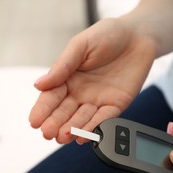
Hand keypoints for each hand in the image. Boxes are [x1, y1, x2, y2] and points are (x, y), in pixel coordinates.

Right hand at [29, 18, 156, 143]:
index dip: (42, 109)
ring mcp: (97, 100)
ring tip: (63, 137)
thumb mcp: (80, 45)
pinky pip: (104, 119)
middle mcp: (81, 92)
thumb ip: (62, 66)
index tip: (34, 122)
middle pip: (64, 111)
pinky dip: (94, 128)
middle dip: (55, 123)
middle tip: (47, 133)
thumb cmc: (108, 35)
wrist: (138, 35)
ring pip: (82, 118)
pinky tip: (83, 136)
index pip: (52, 96)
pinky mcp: (116, 105)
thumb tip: (38, 85)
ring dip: (72, 129)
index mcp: (68, 77)